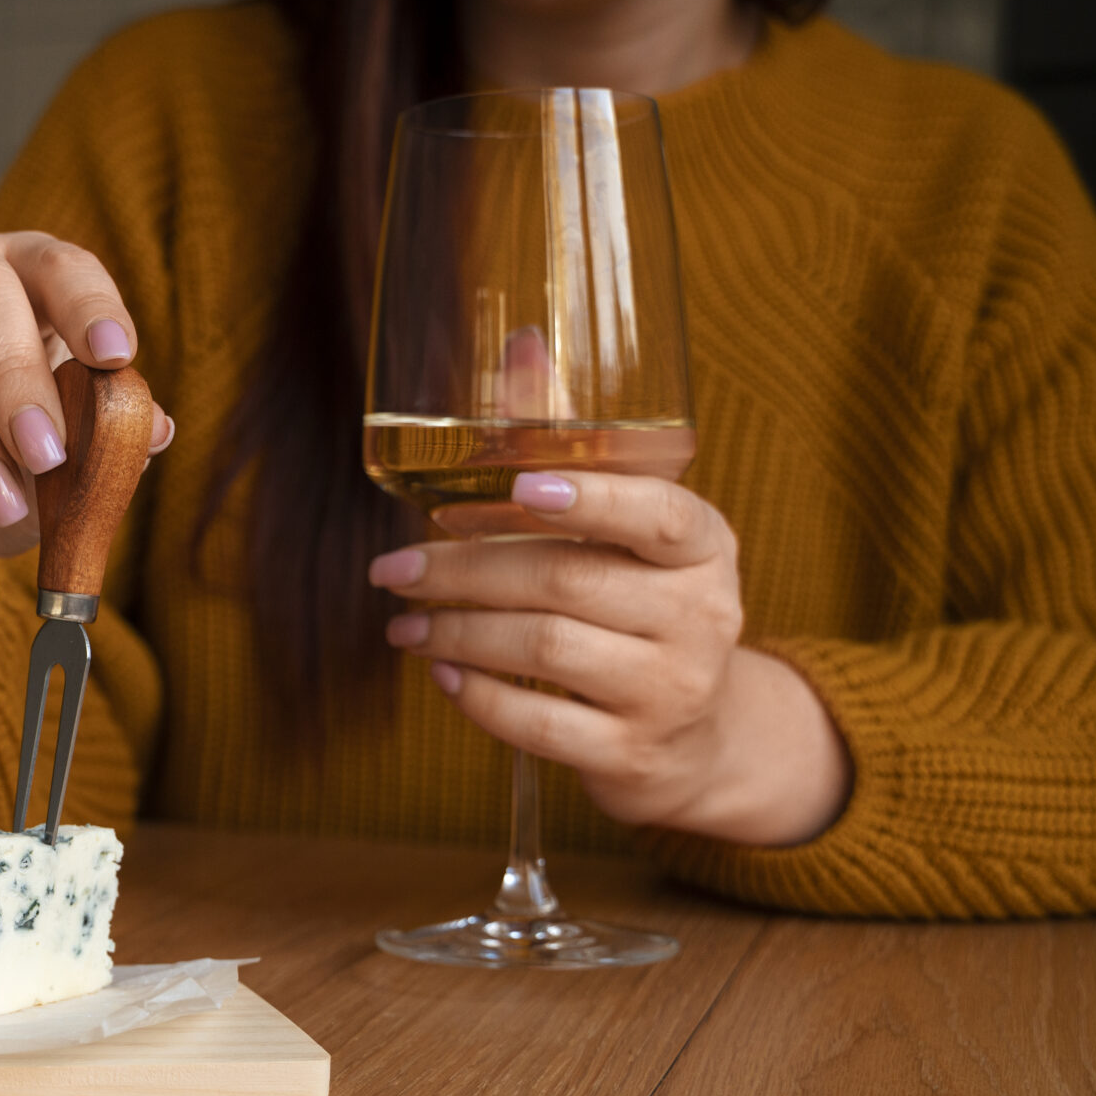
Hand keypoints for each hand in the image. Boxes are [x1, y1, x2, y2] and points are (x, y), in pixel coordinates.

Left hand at [368, 470, 849, 846]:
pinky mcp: (632, 753)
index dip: (592, 497)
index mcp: (703, 546)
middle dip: (464, 570)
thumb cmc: (641, 609)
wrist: (697, 738)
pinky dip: (476, 696)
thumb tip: (519, 342)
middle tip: (393, 569)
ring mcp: (671, 690)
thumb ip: (573, 446)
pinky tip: (441, 672)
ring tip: (402, 623)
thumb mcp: (632, 534)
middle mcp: (701, 616)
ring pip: (544, 648)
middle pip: (568, 579)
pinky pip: (538, 725)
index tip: (519, 486)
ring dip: (455, 631)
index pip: (657, 514)